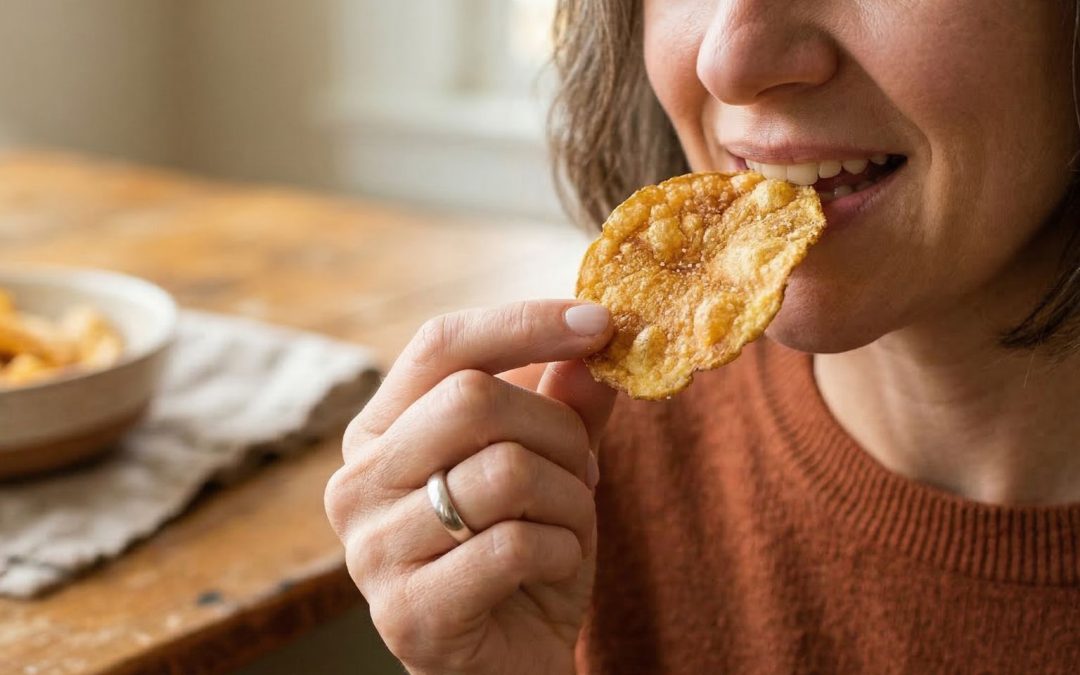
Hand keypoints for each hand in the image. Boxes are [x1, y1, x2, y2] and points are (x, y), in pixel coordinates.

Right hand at [325, 300, 614, 674]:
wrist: (504, 666)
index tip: (599, 322)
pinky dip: (562, 552)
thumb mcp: (551, 469)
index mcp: (381, 431)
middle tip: (588, 471)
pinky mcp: (406, 612)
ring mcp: (372, 549)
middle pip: (474, 400)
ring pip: (504, 471)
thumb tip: (594, 344)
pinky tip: (553, 570)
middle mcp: (358, 481)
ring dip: (571, 499)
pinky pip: (514, 546)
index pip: (442, 345)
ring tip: (571, 525)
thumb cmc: (519, 558)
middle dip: (559, 430)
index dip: (523, 323)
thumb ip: (565, 407)